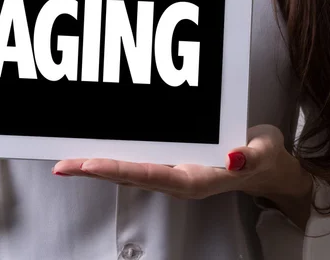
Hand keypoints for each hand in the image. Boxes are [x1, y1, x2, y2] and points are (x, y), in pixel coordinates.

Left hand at [53, 125, 311, 201]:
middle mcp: (179, 178)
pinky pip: (138, 161)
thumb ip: (250, 156)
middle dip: (95, 169)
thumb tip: (234, 157)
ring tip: (68, 159)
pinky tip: (99, 150)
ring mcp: (173, 172)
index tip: (90, 164)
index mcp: (197, 178)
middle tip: (62, 163)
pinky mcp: (172, 163)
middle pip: (130, 174)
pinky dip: (114, 157)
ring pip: (129, 170)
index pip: (151, 173)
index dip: (119, 169)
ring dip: (98, 164)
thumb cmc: (263, 157)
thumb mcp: (265, 151)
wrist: (267, 167)